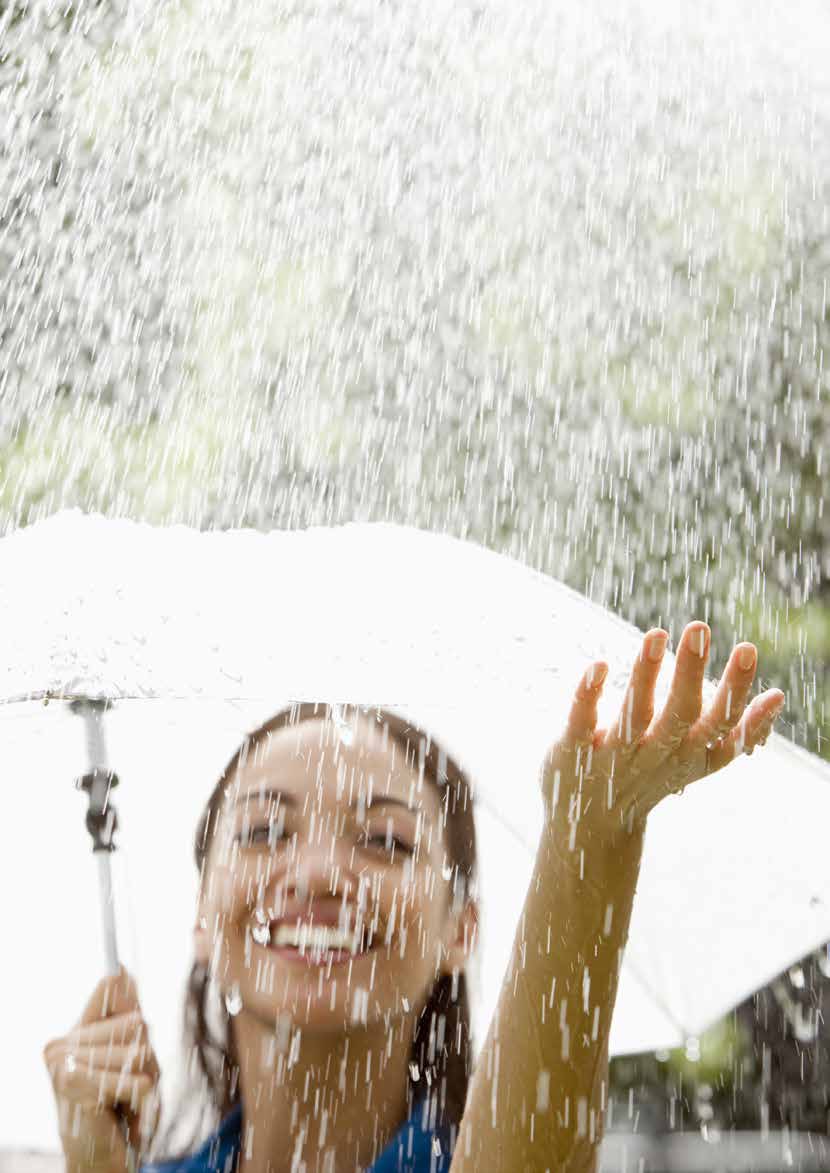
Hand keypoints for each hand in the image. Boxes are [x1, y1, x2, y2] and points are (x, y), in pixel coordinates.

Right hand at [43, 968, 160, 1170]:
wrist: (100, 1158)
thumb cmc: (118, 1107)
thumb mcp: (129, 1057)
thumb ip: (125, 1016)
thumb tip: (120, 970)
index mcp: (72, 1033)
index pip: (109, 988)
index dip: (120, 981)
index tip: (120, 964)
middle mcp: (59, 1045)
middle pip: (137, 1023)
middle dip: (147, 1058)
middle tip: (127, 1085)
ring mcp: (62, 1064)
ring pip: (139, 1050)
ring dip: (145, 1080)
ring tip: (125, 1099)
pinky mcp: (73, 1085)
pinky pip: (134, 1078)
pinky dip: (141, 1098)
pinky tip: (125, 1109)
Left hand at [541, 621, 785, 843]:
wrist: (591, 829)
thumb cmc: (650, 778)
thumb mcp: (697, 762)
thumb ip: (734, 733)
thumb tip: (778, 698)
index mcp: (688, 754)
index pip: (720, 724)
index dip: (735, 690)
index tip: (748, 649)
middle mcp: (655, 755)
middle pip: (679, 714)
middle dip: (691, 672)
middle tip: (699, 627)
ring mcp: (614, 755)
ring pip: (633, 716)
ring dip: (645, 676)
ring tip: (655, 634)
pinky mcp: (574, 752)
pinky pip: (581, 723)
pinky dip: (588, 696)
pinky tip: (598, 666)